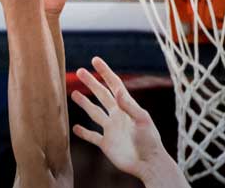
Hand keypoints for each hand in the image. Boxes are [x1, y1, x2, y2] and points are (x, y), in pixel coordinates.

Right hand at [71, 57, 172, 182]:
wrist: (148, 163)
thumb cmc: (149, 140)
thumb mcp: (142, 119)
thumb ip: (129, 106)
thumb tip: (117, 90)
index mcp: (126, 106)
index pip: (114, 84)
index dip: (105, 71)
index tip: (95, 60)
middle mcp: (117, 115)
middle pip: (101, 95)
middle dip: (91, 82)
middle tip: (79, 71)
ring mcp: (111, 129)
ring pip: (94, 113)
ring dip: (84, 103)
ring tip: (74, 93)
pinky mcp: (106, 144)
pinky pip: (92, 136)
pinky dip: (83, 133)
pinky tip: (75, 128)